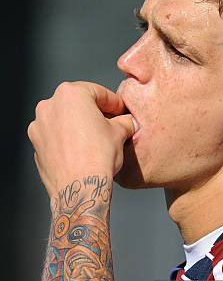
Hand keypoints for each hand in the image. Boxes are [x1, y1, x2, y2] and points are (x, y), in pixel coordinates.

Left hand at [27, 81, 136, 197]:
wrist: (80, 188)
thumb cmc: (99, 157)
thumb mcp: (120, 133)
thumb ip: (124, 122)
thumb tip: (129, 122)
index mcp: (71, 94)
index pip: (98, 92)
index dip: (114, 103)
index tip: (122, 112)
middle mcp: (49, 105)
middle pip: (77, 105)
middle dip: (93, 114)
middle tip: (110, 126)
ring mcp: (38, 126)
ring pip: (63, 121)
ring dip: (78, 127)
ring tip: (94, 142)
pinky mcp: (35, 145)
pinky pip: (55, 138)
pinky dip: (66, 141)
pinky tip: (80, 153)